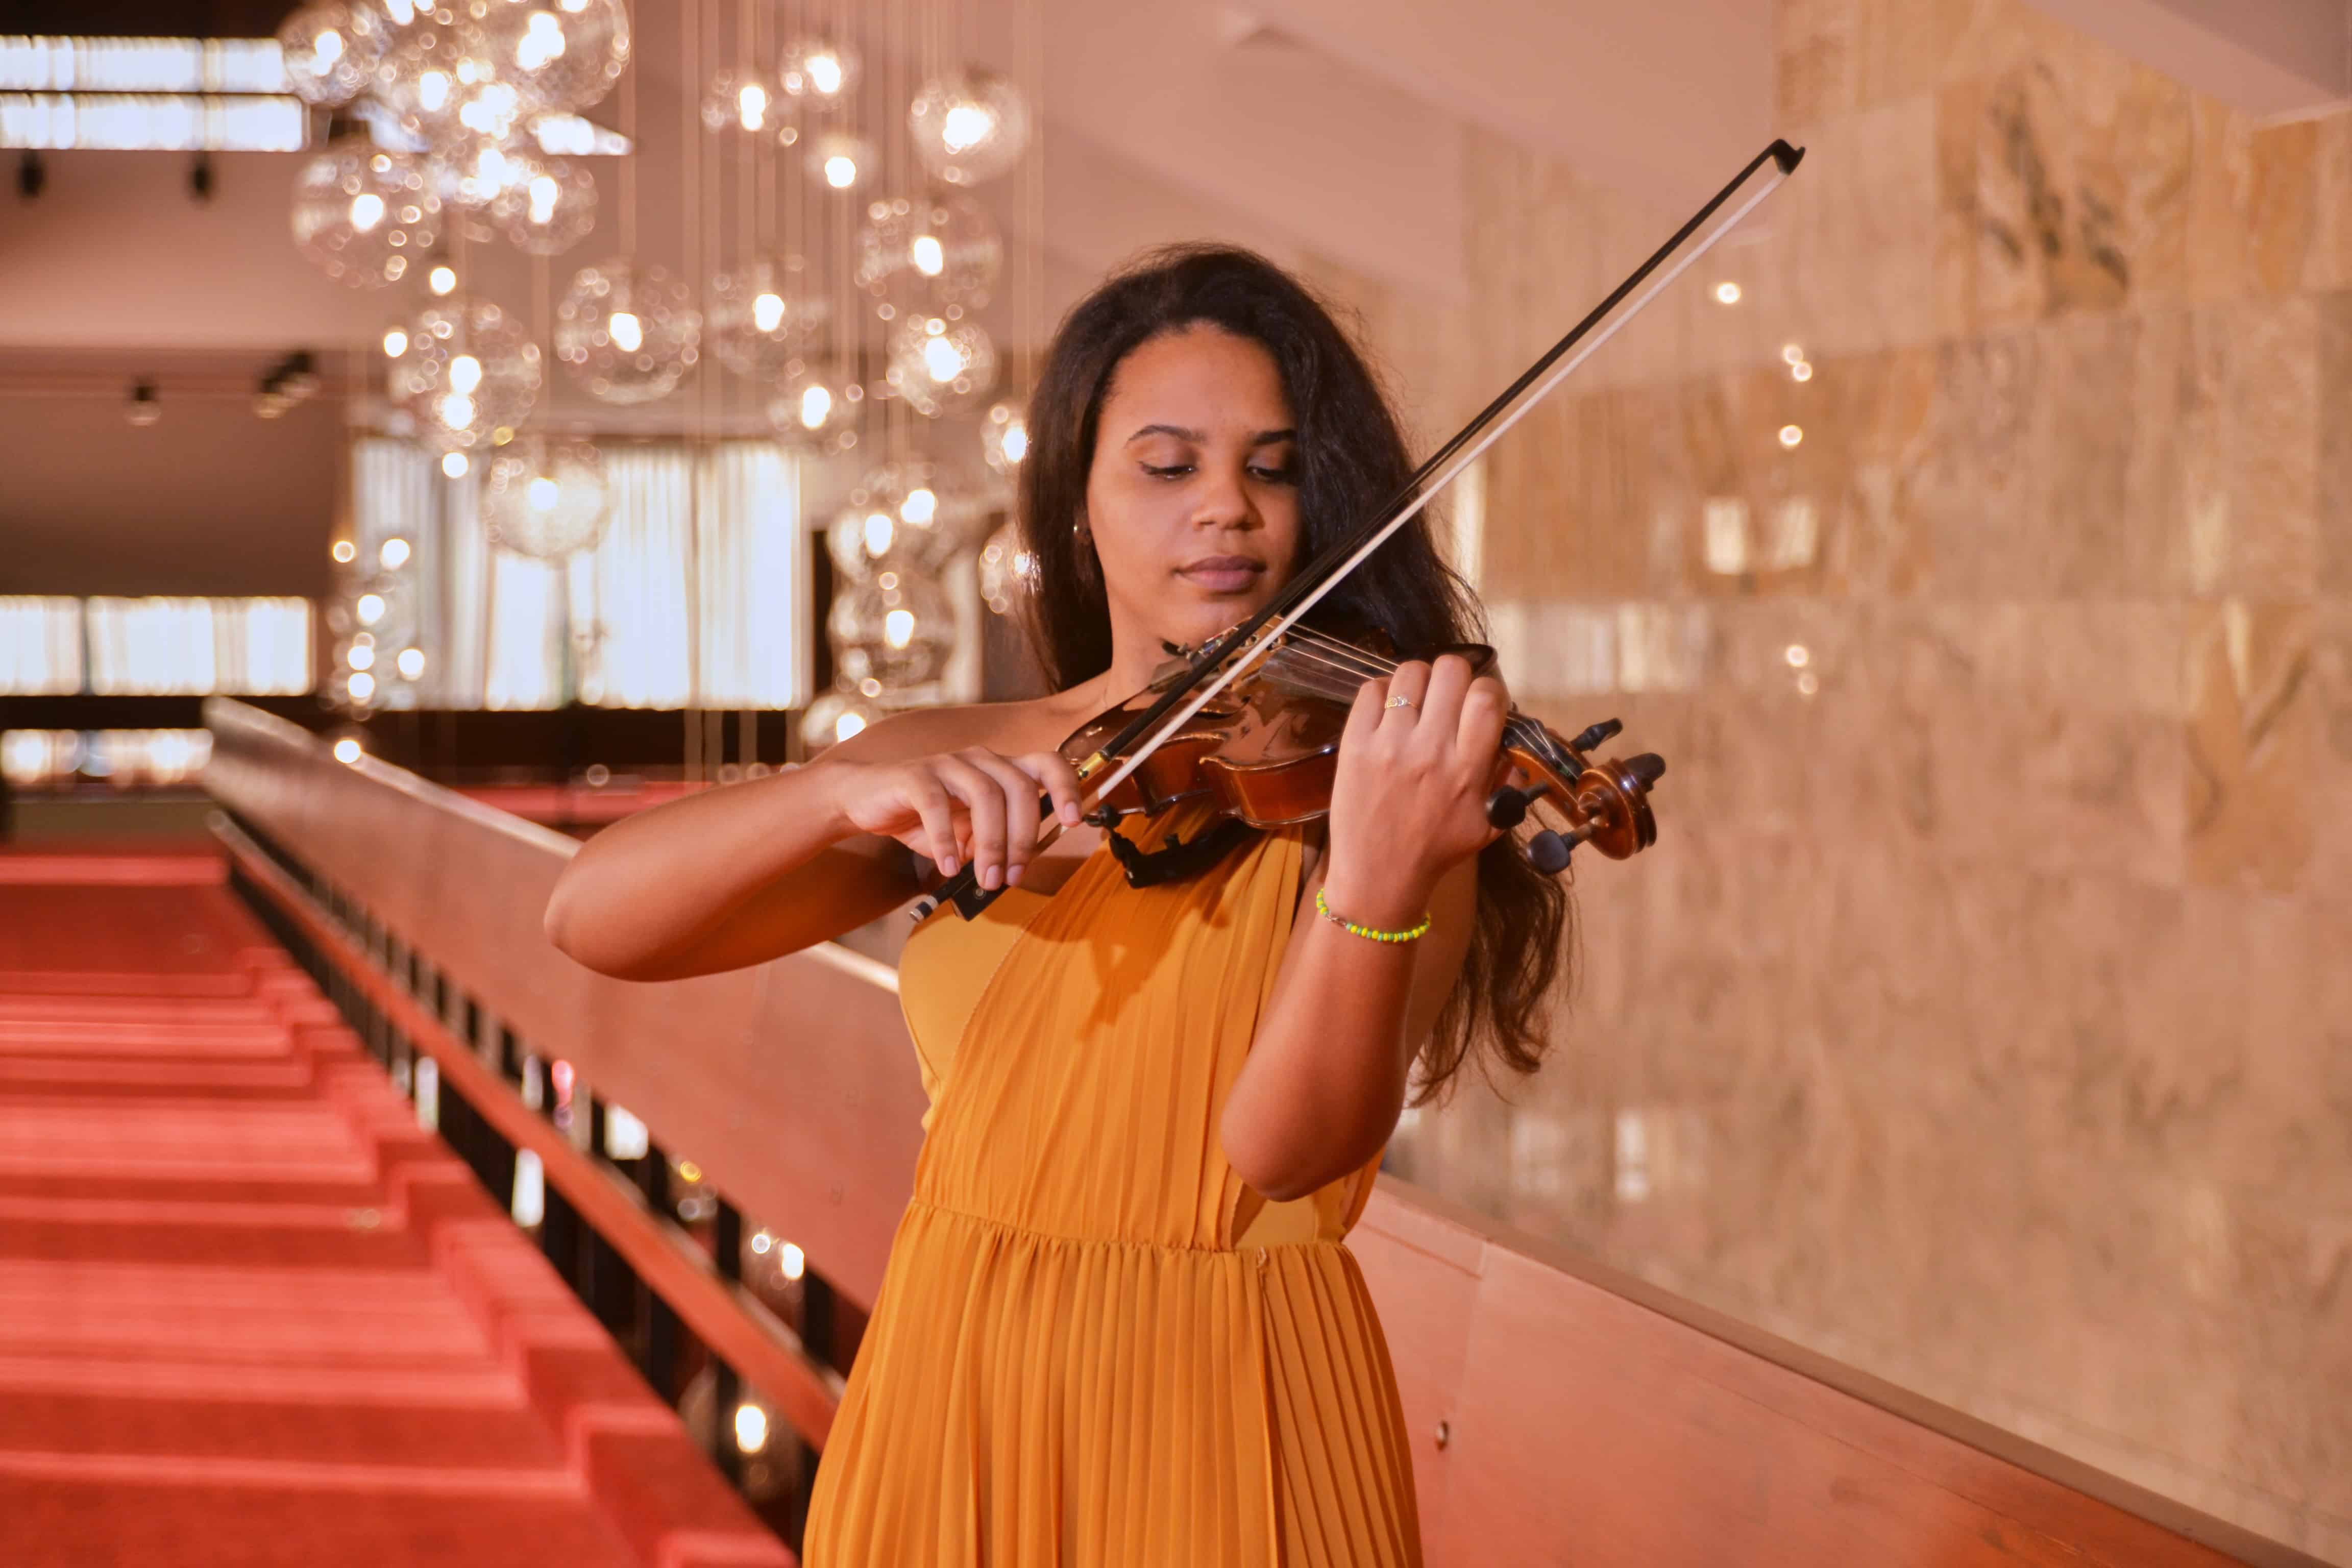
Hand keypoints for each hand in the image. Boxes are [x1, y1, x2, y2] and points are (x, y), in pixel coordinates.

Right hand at [828, 748, 1086, 890]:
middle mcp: (979, 760)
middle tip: (1012, 876)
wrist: (864, 801)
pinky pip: (937, 805)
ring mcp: (947, 764)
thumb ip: (993, 845)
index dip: (1066, 788)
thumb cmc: (923, 817)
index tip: (1074, 820)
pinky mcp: (915, 775)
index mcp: (999, 770)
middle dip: (1022, 838)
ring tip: (984, 878)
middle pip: (1020, 788)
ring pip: (985, 795)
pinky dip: (947, 839)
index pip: (1046, 765)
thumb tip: (1014, 872)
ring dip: (990, 844)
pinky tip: (948, 867)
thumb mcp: (966, 835)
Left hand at [1324, 655, 1509, 925]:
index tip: (1481, 703)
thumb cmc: (1436, 850)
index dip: (1489, 690)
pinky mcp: (1355, 743)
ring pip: (1410, 672)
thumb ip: (1507, 779)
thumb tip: (1511, 736)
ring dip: (1420, 681)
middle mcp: (1430, 749)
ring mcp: (1389, 743)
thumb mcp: (1489, 823)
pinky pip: (1371, 690)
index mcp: (1467, 768)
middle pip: (1451, 670)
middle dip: (1456, 678)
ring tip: (1418, 702)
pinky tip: (1388, 712)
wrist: (1379, 876)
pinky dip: (1383, 692)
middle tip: (1449, 698)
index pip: (1487, 697)